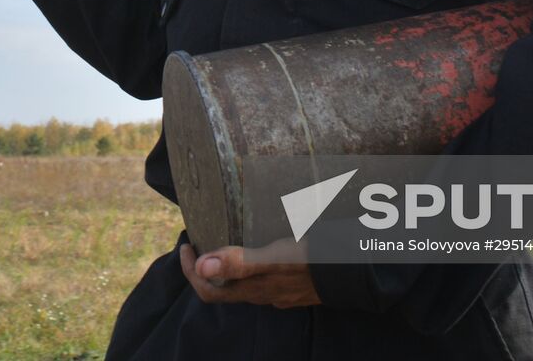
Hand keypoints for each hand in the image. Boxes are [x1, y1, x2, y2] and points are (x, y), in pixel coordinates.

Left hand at [179, 242, 320, 309]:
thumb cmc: (308, 263)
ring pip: (244, 283)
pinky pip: (262, 277)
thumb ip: (239, 263)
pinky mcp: (291, 285)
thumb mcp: (272, 259)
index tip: (184, 245)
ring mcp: (277, 292)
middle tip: (200, 238)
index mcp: (251, 290)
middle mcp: (260, 295)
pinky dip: (250, 263)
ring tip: (225, 236)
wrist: (347, 274)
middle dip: (206, 264)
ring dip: (228, 263)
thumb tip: (201, 265)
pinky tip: (258, 245)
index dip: (189, 272)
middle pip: (223, 287)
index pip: (208, 290)